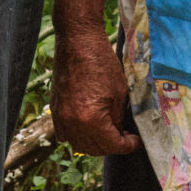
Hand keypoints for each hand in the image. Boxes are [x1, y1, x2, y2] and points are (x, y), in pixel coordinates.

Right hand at [52, 30, 139, 156]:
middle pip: (95, 149)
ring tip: (108, 131)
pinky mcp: (55, 109)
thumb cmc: (101, 62)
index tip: (135, 141)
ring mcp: (61, 117)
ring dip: (95, 143)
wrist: (78, 42)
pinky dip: (78, 135)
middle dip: (112, 145)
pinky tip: (89, 126)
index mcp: (91, 119)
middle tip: (124, 135)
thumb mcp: (119, 92)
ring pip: (79, 144)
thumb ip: (118, 118)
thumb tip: (120, 132)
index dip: (128, 145)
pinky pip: (65, 134)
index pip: (112, 145)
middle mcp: (73, 123)